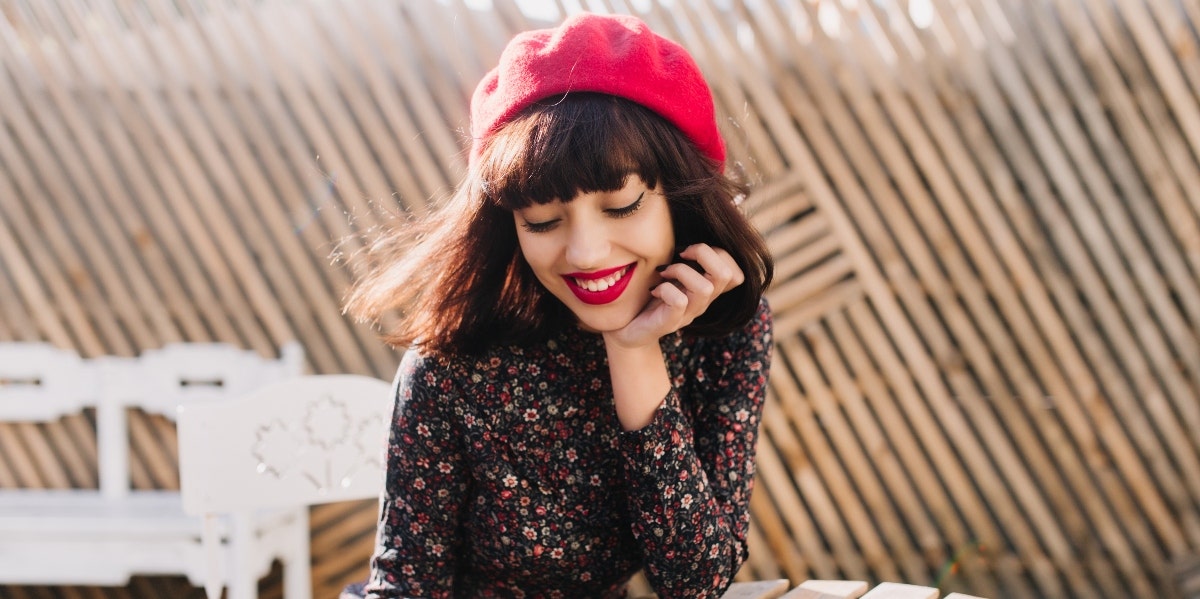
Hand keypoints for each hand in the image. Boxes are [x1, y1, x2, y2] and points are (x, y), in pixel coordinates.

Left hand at [605, 244, 744, 348]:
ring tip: (663, 272)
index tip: (688, 250)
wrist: (625, 330)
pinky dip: (666, 289)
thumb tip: (683, 224)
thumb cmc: (645, 295)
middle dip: (704, 254)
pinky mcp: (670, 323)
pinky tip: (654, 290)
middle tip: (680, 254)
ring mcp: (688, 314)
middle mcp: (702, 302)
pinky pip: (679, 302)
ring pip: (705, 288)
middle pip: (727, 275)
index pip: (735, 272)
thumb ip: (680, 257)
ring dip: (681, 271)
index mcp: (705, 288)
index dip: (719, 254)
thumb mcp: (667, 272)